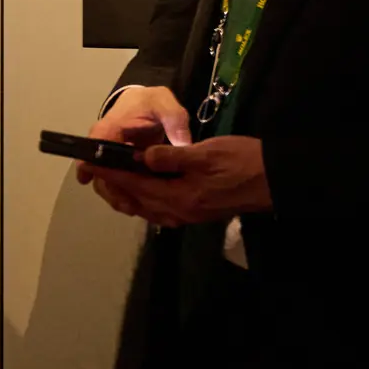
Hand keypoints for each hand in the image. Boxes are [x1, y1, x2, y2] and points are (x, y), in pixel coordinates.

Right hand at [76, 85, 186, 216]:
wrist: (147, 105)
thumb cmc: (152, 104)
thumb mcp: (165, 105)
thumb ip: (174, 121)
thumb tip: (183, 144)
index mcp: (112, 126)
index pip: (95, 145)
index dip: (91, 164)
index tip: (89, 180)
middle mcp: (104, 144)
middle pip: (98, 170)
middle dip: (110, 189)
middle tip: (129, 205)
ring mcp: (110, 158)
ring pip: (105, 180)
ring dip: (116, 196)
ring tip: (135, 210)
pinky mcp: (120, 168)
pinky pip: (116, 183)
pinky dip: (124, 195)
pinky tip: (140, 207)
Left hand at [93, 137, 272, 228]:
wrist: (277, 179)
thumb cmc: (242, 162)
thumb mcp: (205, 154)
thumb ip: (171, 157)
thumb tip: (142, 158)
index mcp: (180, 198)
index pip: (136, 186)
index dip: (112, 174)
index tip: (92, 163)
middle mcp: (181, 212)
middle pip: (138, 202)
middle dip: (116, 186)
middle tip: (97, 169)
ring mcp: (190, 214)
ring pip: (149, 207)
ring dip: (129, 194)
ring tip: (114, 176)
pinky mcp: (198, 210)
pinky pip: (162, 208)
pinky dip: (147, 198)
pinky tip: (144, 185)